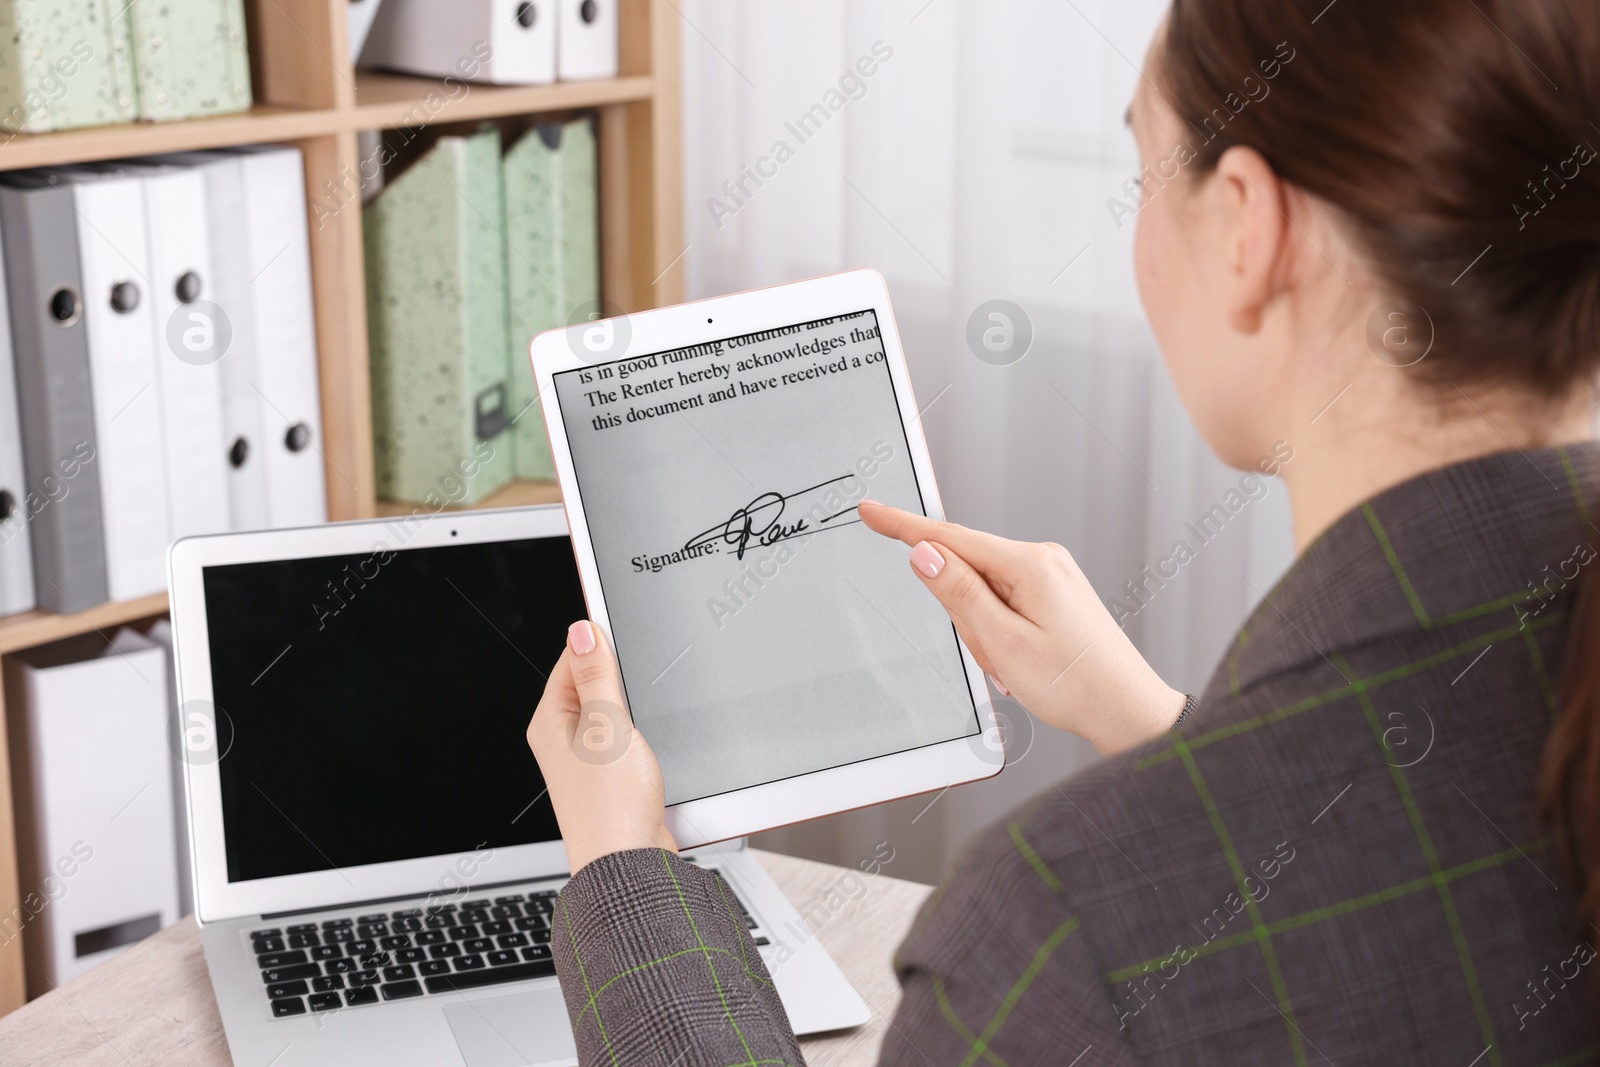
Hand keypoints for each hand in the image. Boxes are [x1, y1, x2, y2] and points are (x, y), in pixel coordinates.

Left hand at [526, 621, 676, 873]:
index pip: (570, 660)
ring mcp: (586, 759)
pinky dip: (642, 735)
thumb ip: (596, 675)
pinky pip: (625, 738)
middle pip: (593, 683)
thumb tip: (582, 630)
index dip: (600, 646)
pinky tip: (652, 746)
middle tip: (639, 692)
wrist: (629, 865)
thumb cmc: (611, 807)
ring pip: (613, 712)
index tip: (625, 636)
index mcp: (549, 722)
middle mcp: (562, 739)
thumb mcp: (607, 726)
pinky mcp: (610, 777)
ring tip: (643, 727)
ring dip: (635, 711)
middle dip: (621, 680)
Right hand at [858, 501, 1183, 755]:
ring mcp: (1050, 575)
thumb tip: (924, 554)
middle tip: (994, 656)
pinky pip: (1003, 602)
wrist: (1126, 709)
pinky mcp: (1053, 592)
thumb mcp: (1003, 643)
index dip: (903, 525)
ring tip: (1014, 665)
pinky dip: (1000, 632)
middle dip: (965, 617)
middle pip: (966, 570)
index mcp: (1030, 564)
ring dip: (985, 632)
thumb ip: (958, 594)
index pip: (950, 537)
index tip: (872, 511)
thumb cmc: (1076, 684)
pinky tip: (1021, 658)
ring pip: (983, 592)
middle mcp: (1043, 560)